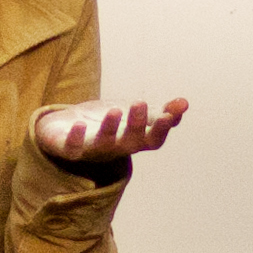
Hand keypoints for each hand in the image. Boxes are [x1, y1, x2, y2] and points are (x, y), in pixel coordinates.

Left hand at [34, 97, 188, 167]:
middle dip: (136, 124)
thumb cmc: (108, 124)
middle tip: (140, 103)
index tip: (169, 114)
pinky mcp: (70, 148)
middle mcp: (116, 148)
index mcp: (134, 140)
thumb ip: (161, 112)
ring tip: (115, 110)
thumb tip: (185, 103)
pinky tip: (78, 124)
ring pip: (103, 143)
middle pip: (130, 141)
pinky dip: (76, 137)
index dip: (162, 130)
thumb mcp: (135, 116)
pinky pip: (73, 148)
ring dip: (110, 128)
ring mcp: (93, 150)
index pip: (152, 140)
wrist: (67, 130)